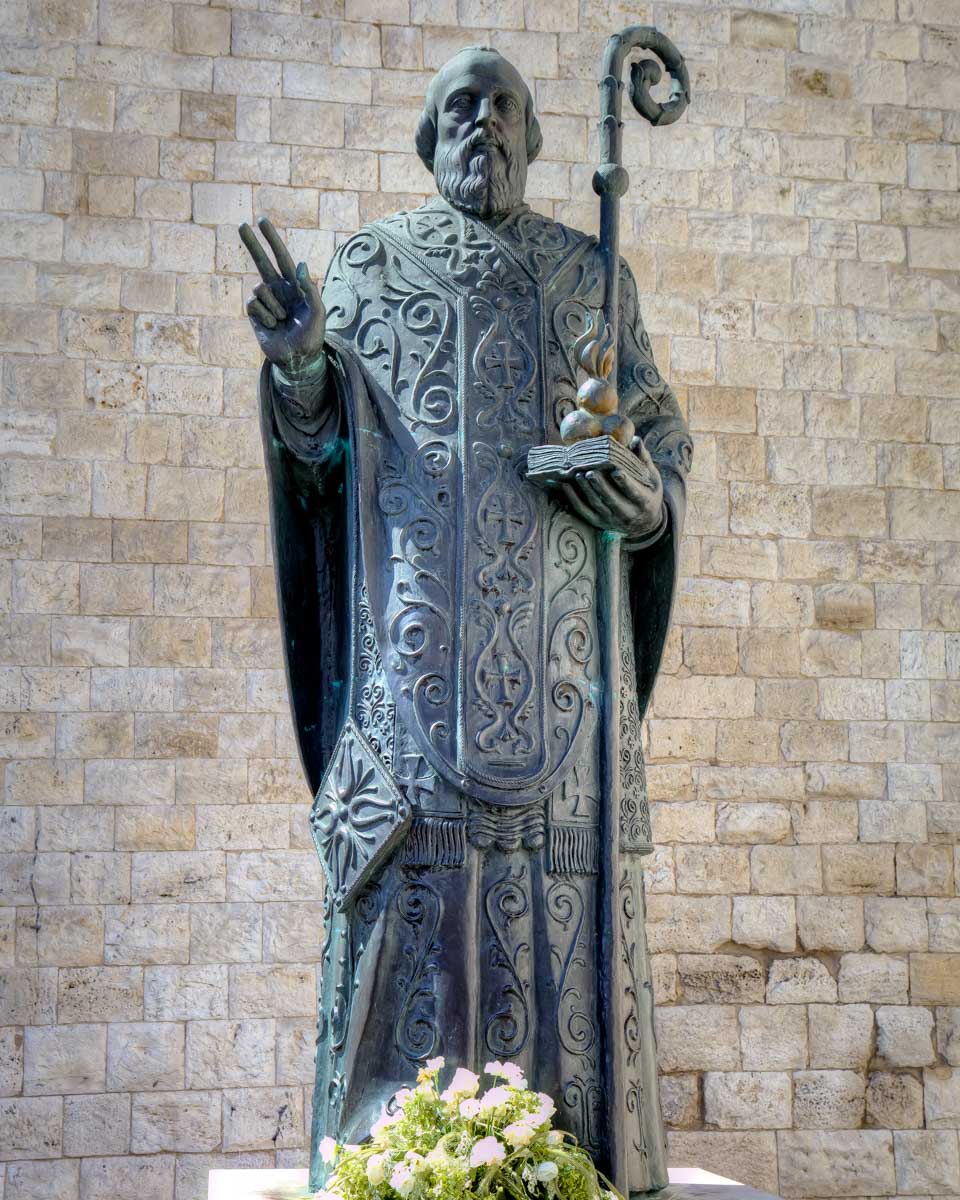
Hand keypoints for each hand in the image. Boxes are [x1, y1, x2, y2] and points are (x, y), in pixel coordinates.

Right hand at [240, 218, 325, 374]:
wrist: (298, 359)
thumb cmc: (312, 336)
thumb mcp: (318, 311)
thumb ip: (310, 287)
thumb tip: (298, 263)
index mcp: (294, 285)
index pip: (281, 257)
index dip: (272, 239)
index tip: (262, 221)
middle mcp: (278, 289)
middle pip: (261, 261)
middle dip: (252, 243)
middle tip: (242, 224)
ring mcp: (265, 301)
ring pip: (260, 288)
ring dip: (274, 306)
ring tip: (283, 320)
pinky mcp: (254, 314)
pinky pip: (253, 303)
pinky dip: (265, 314)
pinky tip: (273, 325)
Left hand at [559, 439, 663, 538]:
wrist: (644, 523)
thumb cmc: (648, 493)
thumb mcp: (652, 478)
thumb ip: (643, 459)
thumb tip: (635, 439)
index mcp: (644, 502)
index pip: (634, 492)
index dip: (625, 482)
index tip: (616, 471)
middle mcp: (627, 514)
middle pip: (612, 500)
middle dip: (601, 486)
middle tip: (591, 472)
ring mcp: (611, 519)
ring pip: (596, 505)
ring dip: (586, 490)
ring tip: (578, 475)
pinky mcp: (598, 522)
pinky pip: (584, 511)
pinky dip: (574, 499)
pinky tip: (567, 486)